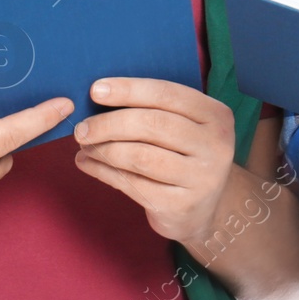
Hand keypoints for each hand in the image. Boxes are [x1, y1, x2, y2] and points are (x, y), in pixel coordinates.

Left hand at [71, 77, 236, 244]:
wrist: (204, 209)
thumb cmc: (183, 156)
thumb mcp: (183, 127)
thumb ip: (153, 109)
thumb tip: (101, 95)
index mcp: (216, 115)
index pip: (167, 94)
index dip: (128, 90)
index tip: (95, 91)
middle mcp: (215, 145)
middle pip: (152, 124)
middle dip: (109, 123)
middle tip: (82, 128)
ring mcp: (201, 178)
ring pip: (140, 156)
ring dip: (104, 149)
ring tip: (84, 146)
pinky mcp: (181, 205)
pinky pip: (133, 184)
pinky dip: (104, 172)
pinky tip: (88, 164)